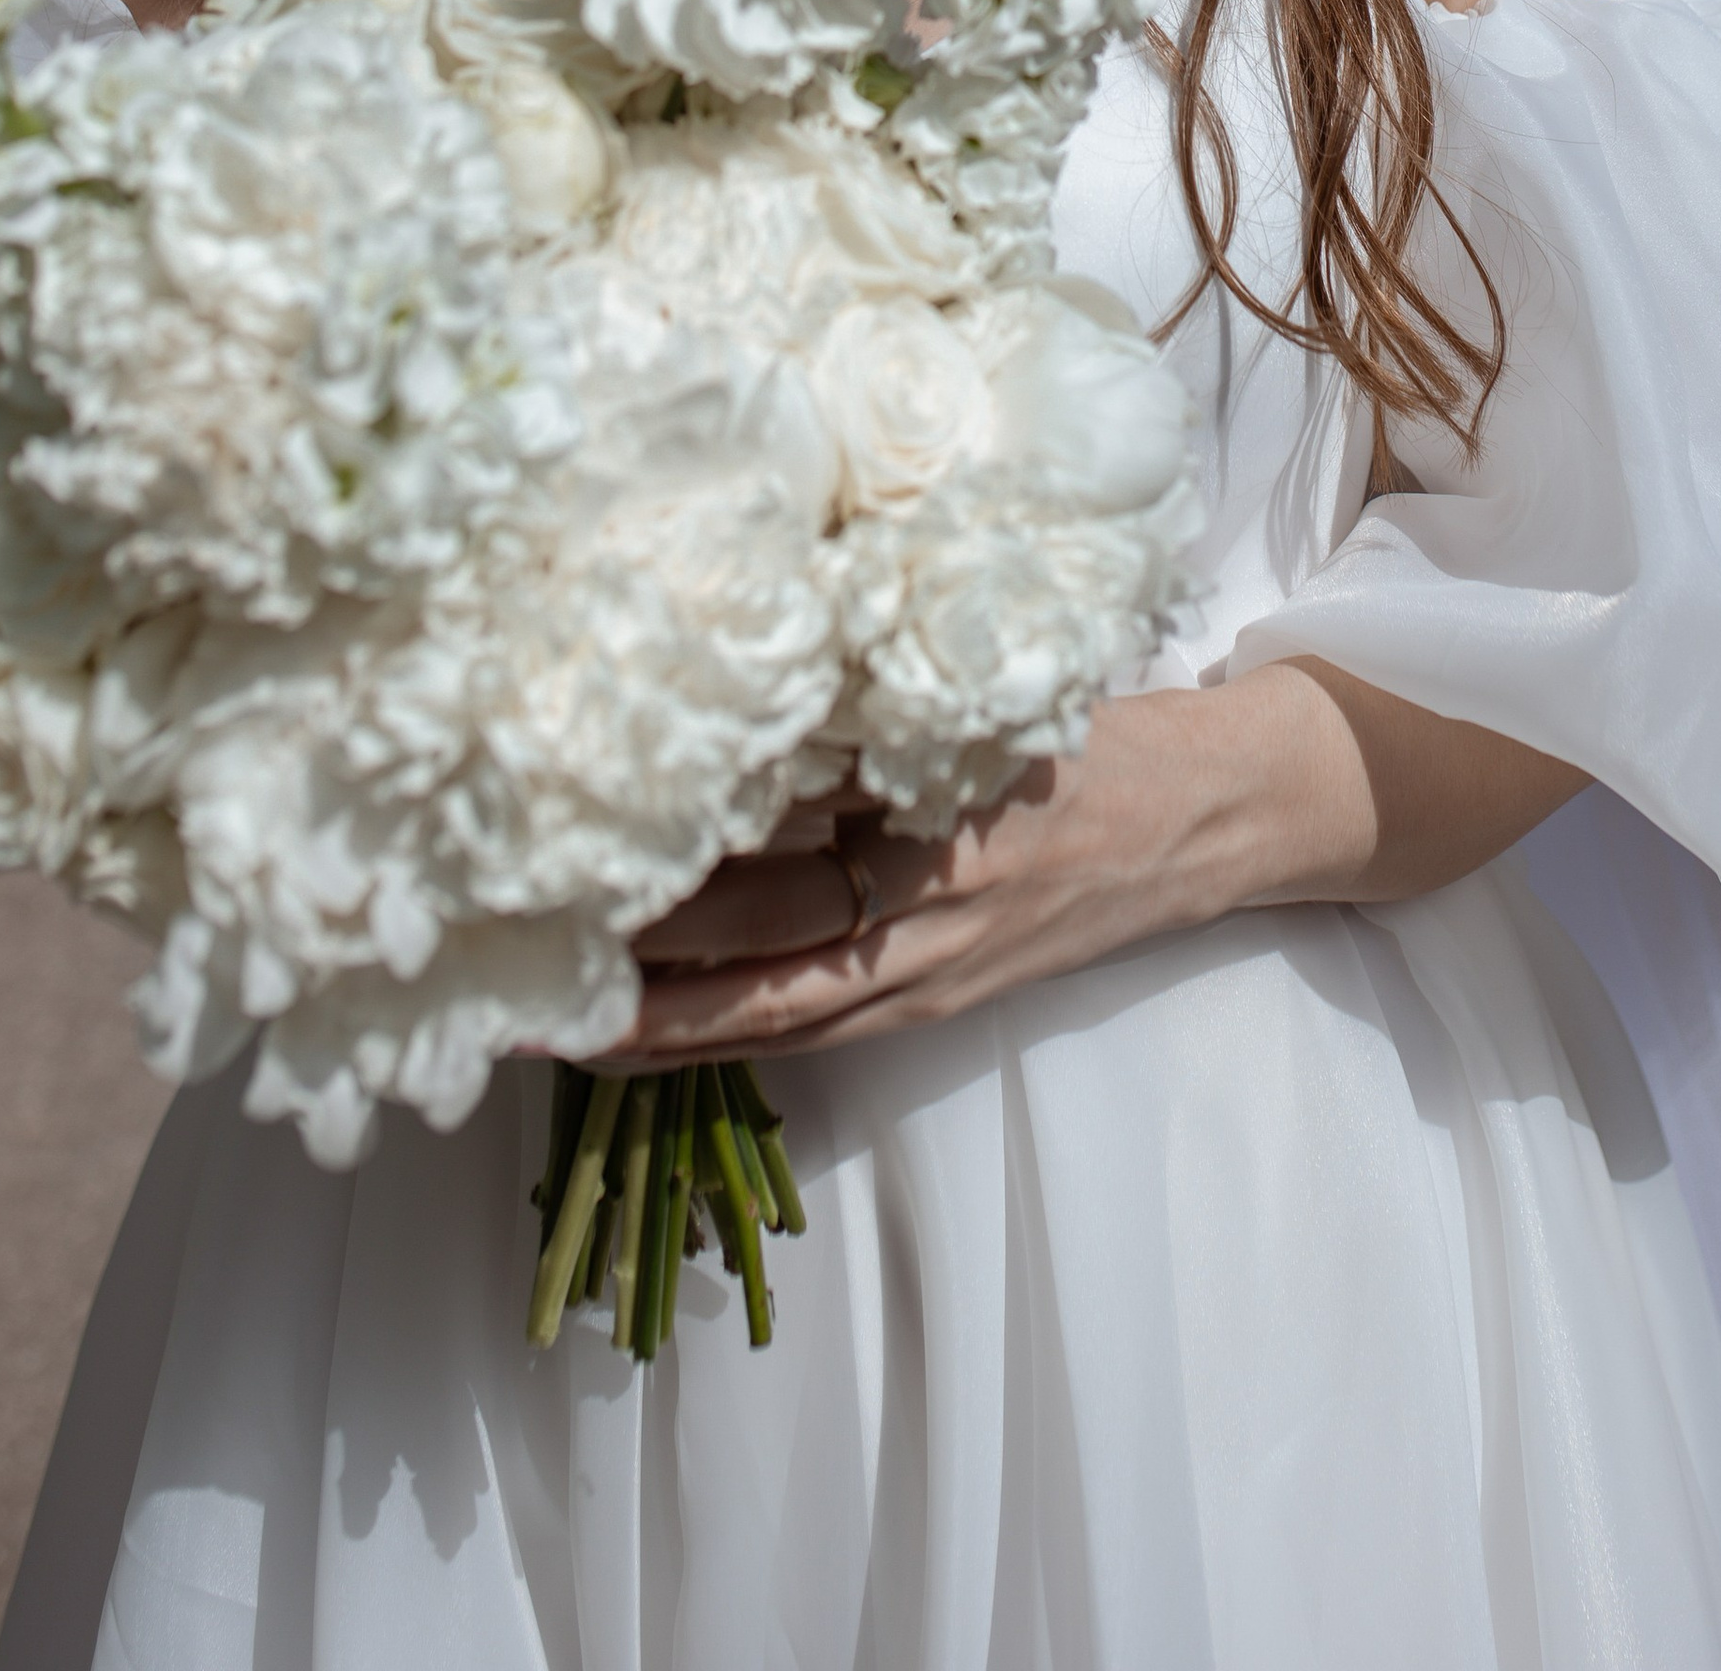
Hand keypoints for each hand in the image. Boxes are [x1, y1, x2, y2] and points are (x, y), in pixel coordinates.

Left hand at [613, 665, 1585, 1067]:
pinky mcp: (931, 1007)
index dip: (662, 840)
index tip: (553, 823)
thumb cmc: (1093, 722)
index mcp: (936, 802)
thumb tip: (721, 680)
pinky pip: (803, 1035)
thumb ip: (865, 691)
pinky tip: (628, 1036)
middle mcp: (925, 902)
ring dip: (644, 1016)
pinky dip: (710, 1039)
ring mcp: (928, 971)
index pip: (773, 831)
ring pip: (761, 1010)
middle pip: (747, 941)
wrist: (1222, 813)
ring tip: (528, 1009)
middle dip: (622, 947)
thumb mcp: (981, 686)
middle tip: (498, 936)